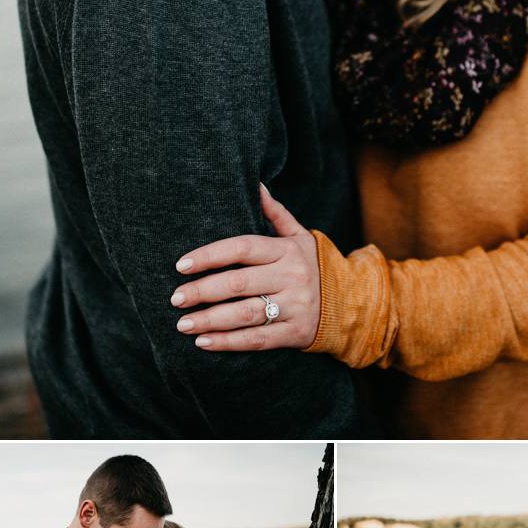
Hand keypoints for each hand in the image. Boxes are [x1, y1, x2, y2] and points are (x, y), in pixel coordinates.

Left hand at [170, 185, 320, 350]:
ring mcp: (295, 306)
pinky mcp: (296, 333)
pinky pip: (258, 339)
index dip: (210, 255)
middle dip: (202, 291)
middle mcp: (292, 276)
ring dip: (210, 320)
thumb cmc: (313, 265)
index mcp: (287, 250)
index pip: (243, 248)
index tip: (181, 265)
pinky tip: (204, 342)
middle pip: (239, 283)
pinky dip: (229, 343)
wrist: (351, 302)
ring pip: (246, 313)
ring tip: (183, 323)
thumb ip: (276, 213)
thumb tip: (255, 184)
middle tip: (176, 298)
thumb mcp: (300, 236)